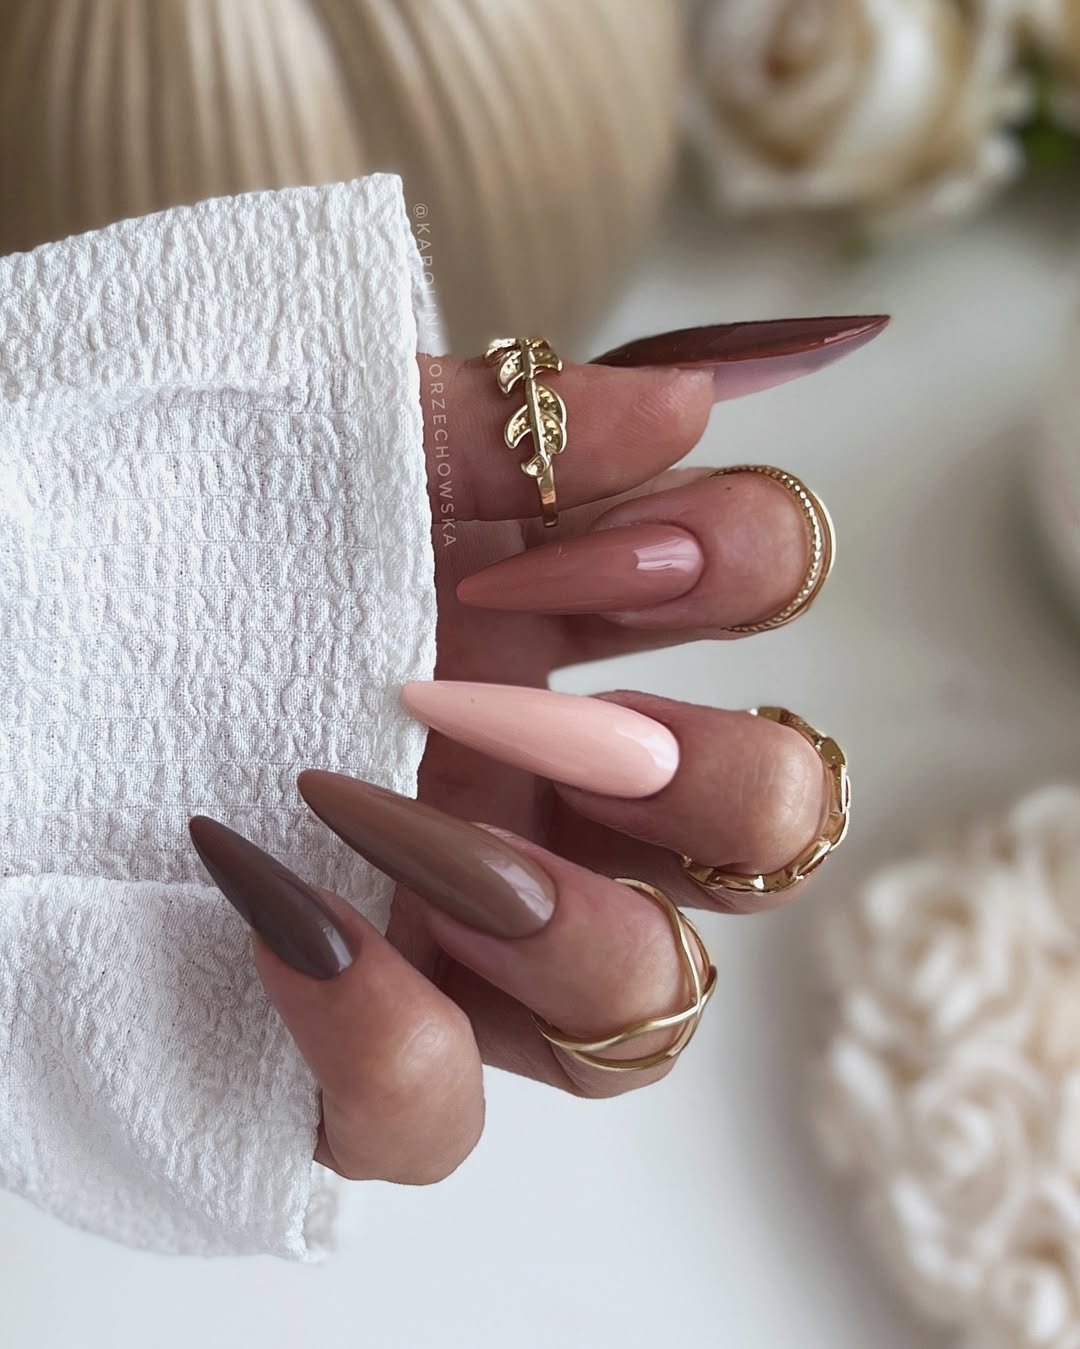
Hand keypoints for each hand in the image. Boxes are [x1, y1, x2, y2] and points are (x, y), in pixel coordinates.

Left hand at [189, 316, 885, 1184]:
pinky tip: (301, 937)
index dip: (737, 569)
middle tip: (587, 739)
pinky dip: (394, 1047)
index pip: (762, 594)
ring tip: (422, 838)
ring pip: (649, 1008)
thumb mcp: (320, 454)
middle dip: (723, 784)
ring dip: (578, 928)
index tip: (583, 567)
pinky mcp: (352, 1062)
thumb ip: (501, 424)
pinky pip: (438, 1122)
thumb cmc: (142, 546)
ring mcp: (461, 941)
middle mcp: (539, 793)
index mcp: (544, 633)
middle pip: (770, 830)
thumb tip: (693, 401)